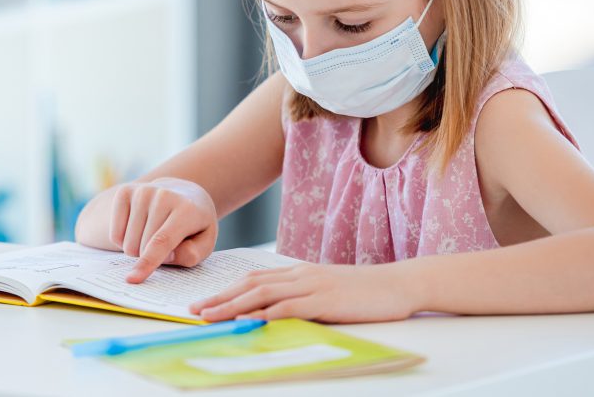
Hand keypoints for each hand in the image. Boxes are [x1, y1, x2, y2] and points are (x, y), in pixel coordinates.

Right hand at [110, 177, 217, 283]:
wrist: (184, 194)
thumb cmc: (194, 225)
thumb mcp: (205, 242)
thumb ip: (191, 254)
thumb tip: (167, 256)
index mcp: (186, 209)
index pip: (162, 241)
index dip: (148, 262)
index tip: (133, 279)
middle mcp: (163, 195)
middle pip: (141, 246)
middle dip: (150, 257)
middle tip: (166, 245)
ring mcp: (142, 191)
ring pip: (127, 243)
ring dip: (138, 249)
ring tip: (154, 235)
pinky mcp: (125, 192)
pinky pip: (115, 234)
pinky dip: (124, 241)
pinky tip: (140, 229)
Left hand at [188, 261, 415, 322]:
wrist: (399, 283)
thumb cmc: (366, 292)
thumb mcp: (329, 291)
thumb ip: (305, 298)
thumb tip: (279, 313)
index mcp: (300, 272)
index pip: (255, 278)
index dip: (227, 289)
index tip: (206, 301)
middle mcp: (301, 275)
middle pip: (251, 284)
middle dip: (220, 298)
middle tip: (195, 311)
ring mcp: (312, 285)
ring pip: (262, 293)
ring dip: (232, 306)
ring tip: (210, 317)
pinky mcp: (325, 300)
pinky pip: (288, 307)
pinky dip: (265, 314)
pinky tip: (249, 321)